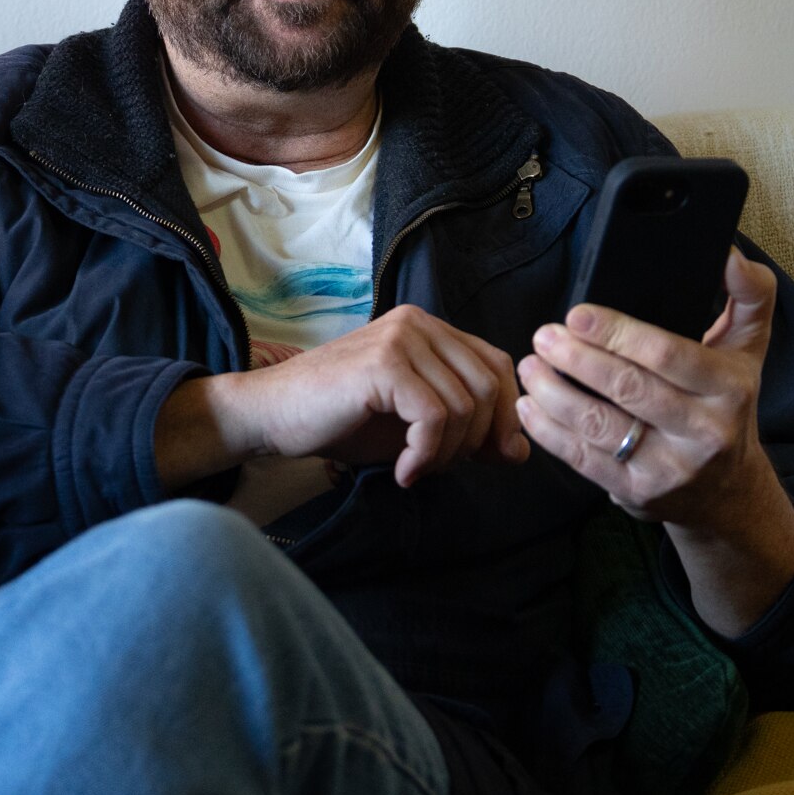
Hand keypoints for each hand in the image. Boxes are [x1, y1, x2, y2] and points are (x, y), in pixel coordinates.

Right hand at [156, 305, 529, 489]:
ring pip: (465, 404)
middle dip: (476, 440)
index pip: (497, 366)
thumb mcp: (414, 429)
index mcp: (430, 330)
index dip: (501, 417)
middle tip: (437, 466)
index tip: (481, 457)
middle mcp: (419, 323)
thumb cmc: (340, 421)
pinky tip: (402, 470)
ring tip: (414, 467)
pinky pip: (435, 416)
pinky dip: (425, 454)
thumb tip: (521, 452)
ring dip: (447, 453)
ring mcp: (401, 338)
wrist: (272, 416)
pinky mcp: (384, 363)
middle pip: (489, 385)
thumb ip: (467, 433)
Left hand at [515, 251, 793, 630]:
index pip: (668, 355)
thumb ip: (750, 295)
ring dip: (554, 394)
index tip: (576, 315)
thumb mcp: (750, 349)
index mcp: (730, 388)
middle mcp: (705, 431)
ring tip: (529, 367)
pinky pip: (585, 460)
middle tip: (543, 336)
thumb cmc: (729, 404)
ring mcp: (671, 468)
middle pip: (628, 389)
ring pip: (600, 426)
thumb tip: (729, 255)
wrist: (729, 492)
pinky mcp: (638, 493)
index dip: (617, 334)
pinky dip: (550, 432)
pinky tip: (530, 406)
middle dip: (577, 360)